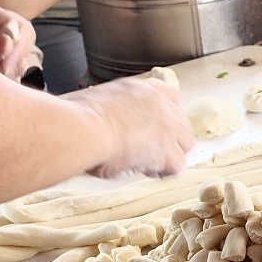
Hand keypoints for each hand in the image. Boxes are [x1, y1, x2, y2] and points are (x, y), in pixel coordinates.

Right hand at [65, 78, 195, 178]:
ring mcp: (167, 126)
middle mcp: (159, 104)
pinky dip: (163, 172)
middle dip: (170, 138)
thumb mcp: (95, 102)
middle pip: (182, 123)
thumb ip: (112, 110)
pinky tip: (145, 170)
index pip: (171, 96)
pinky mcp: (167, 151)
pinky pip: (178, 166)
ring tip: (146, 162)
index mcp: (140, 90)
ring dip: (170, 155)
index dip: (166, 115)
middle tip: (149, 150)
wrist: (80, 131)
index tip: (153, 128)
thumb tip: (104, 122)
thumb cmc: (75, 120)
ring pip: (186, 144)